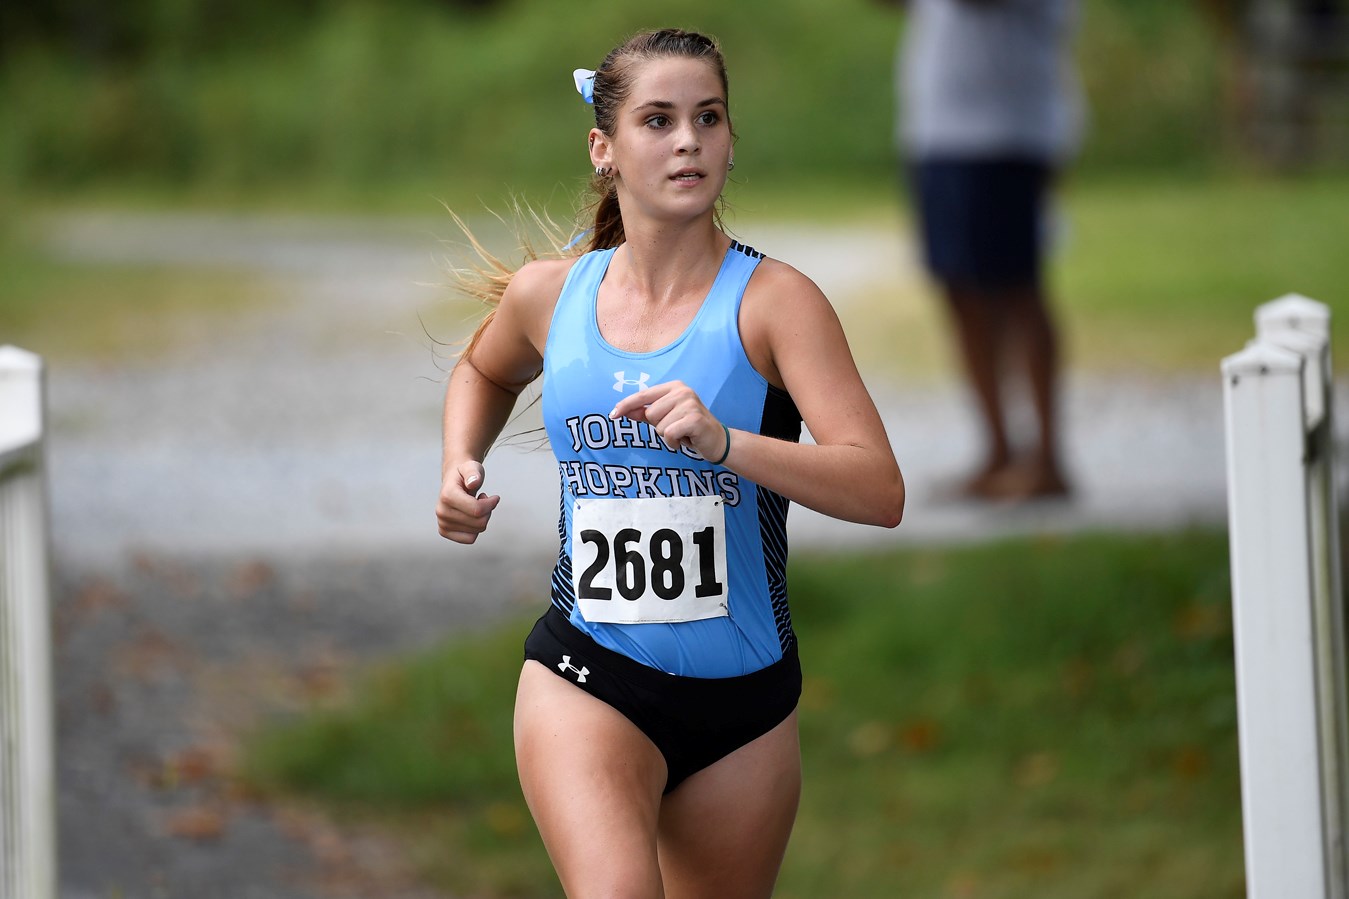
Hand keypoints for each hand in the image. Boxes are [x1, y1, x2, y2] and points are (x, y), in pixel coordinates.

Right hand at [436, 460, 501, 543]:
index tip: (494, 497)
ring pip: (477, 531)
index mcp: (447, 496)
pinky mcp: (444, 531)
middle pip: (479, 522)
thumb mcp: (471, 467)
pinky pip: (470, 539)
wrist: (453, 481)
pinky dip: (476, 529)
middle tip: (483, 500)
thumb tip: (473, 483)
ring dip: (482, 519)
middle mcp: (442, 511)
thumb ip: (474, 473)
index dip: (491, 504)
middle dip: (488, 511)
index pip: (477, 510)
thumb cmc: (464, 474)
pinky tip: (472, 517)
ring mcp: (442, 523)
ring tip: (475, 505)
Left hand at [609, 380, 728, 462]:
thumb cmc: (689, 428)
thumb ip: (645, 413)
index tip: (612, 415)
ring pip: (659, 426)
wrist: (717, 440)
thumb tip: (623, 411)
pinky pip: (668, 434)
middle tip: (676, 428)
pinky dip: (673, 443)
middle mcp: (682, 391)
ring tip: (682, 434)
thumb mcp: (666, 418)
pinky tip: (685, 440)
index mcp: (674, 387)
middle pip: (650, 413)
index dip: (626, 405)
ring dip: (667, 436)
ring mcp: (689, 404)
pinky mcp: (694, 419)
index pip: (643, 395)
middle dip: (659, 426)